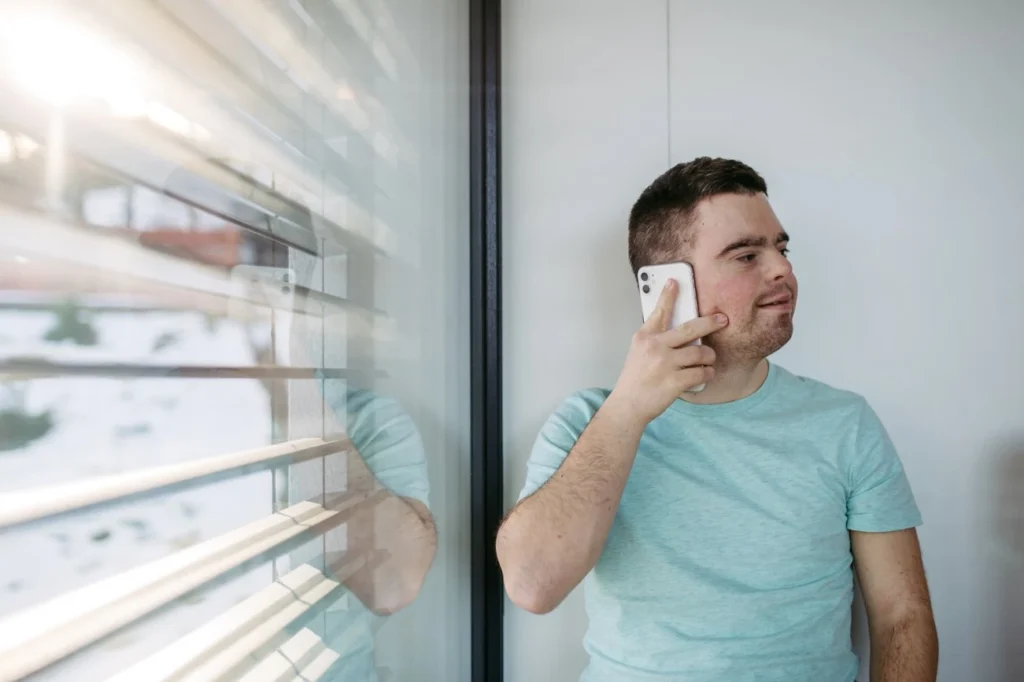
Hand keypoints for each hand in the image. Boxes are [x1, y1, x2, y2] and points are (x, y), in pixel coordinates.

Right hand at [608, 279, 726, 424]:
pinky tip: (705, 374)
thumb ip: (655, 340)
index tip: (675, 282)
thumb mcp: (638, 353)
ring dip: (709, 357)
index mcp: (644, 338)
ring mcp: (665, 364)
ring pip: (701, 353)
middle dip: (711, 322)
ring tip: (707, 360)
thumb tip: (680, 332)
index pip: (659, 312)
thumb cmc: (634, 380)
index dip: (668, 295)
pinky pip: (702, 372)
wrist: (628, 405)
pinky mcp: (675, 381)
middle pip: (691, 328)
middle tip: (722, 319)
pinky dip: (707, 374)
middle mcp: (655, 347)